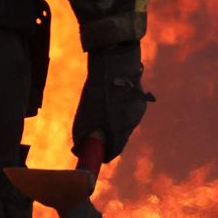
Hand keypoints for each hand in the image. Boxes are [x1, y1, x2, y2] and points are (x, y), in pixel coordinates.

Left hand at [72, 42, 151, 161]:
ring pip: (124, 124)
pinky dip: (120, 110)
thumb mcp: (84, 115)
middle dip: (107, 137)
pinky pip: (129, 111)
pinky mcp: (141, 100)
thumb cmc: (98, 91)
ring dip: (114, 122)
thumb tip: (77, 151)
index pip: (113, 152)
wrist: (116, 64)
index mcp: (119, 130)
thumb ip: (81, 136)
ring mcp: (138, 111)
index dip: (102, 154)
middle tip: (95, 127)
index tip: (95, 151)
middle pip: (119, 139)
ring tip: (103, 106)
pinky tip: (112, 97)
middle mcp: (131, 124)